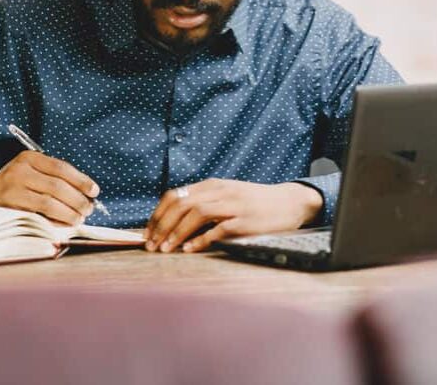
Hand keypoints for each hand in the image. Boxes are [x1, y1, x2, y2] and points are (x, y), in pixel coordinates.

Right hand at [0, 151, 99, 224]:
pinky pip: (38, 217)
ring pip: (49, 203)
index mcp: (29, 158)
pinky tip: (63, 225)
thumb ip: (53, 177)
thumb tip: (85, 192)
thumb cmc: (15, 185)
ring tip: (79, 219)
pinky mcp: (9, 209)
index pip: (62, 168)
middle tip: (89, 209)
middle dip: (78, 200)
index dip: (81, 180)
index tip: (94, 191)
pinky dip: (54, 222)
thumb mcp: (31, 172)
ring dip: (69, 213)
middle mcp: (20, 171)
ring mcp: (12, 191)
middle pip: (58, 186)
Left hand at [144, 179, 322, 252]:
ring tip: (166, 250)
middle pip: (181, 204)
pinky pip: (218, 229)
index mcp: (212, 185)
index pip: (174, 196)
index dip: (157, 215)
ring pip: (196, 214)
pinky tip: (190, 250)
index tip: (148, 233)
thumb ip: (203, 202)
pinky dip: (201, 240)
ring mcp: (233, 205)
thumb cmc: (253, 203)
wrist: (288, 202)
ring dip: (177, 233)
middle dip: (162, 226)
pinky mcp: (245, 221)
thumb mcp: (226, 195)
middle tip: (151, 246)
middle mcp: (220, 191)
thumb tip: (172, 220)